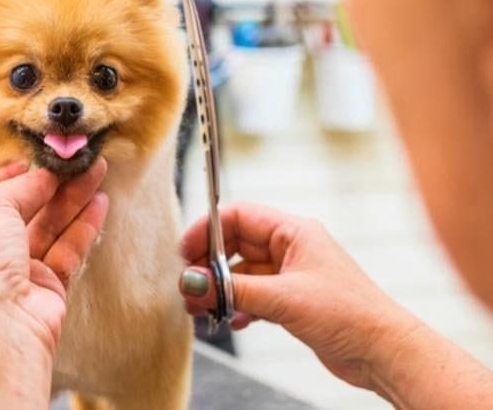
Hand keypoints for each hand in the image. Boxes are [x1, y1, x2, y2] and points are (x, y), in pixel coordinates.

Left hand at [0, 160, 107, 409]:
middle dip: (52, 182)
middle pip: (24, 206)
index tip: (36, 158)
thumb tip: (44, 175)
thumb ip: (20, 186)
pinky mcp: (47, 287)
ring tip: (99, 170)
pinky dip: (84, 226)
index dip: (9, 173)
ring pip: (50, 225)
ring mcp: (16, 269)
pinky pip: (68, 249)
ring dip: (74, 198)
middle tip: (81, 160)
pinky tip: (100, 203)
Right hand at [179, 203, 418, 390]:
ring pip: (241, 273)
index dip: (207, 231)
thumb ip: (234, 289)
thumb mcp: (283, 298)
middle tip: (190, 287)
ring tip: (201, 308)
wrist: (382, 352)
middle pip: (235, 245)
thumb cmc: (348, 315)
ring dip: (220, 289)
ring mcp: (290, 274)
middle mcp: (290, 247)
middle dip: (209, 265)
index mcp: (293, 231)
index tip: (186, 253)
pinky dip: (237, 305)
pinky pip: (252, 294)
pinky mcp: (291, 299)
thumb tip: (194, 281)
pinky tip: (231, 321)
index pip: (238, 216)